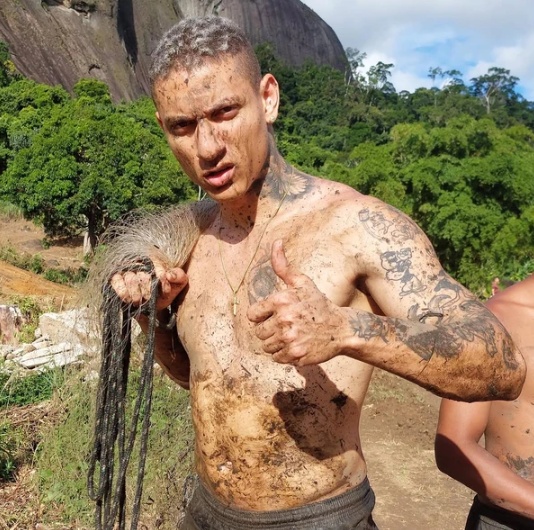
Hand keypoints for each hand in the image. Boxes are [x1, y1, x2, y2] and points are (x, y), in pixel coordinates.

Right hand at [110, 258, 187, 310]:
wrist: (152, 305)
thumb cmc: (164, 291)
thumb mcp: (178, 284)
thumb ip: (180, 276)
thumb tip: (169, 275)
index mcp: (154, 260)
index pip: (157, 265)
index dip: (161, 278)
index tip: (166, 292)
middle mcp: (139, 263)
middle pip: (143, 275)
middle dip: (148, 291)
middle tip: (150, 299)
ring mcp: (127, 270)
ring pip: (131, 280)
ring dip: (137, 294)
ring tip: (140, 302)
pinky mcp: (115, 278)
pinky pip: (116, 282)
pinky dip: (123, 292)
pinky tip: (129, 300)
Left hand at [247, 240, 344, 364]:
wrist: (340, 328)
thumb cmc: (317, 304)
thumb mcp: (301, 282)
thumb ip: (283, 265)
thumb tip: (276, 242)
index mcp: (281, 300)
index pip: (253, 315)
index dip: (262, 316)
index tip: (274, 315)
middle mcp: (284, 319)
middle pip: (258, 333)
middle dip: (269, 330)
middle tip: (286, 326)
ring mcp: (290, 338)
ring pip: (266, 346)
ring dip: (276, 343)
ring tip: (291, 335)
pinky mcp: (296, 355)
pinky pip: (277, 358)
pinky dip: (284, 354)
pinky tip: (296, 345)